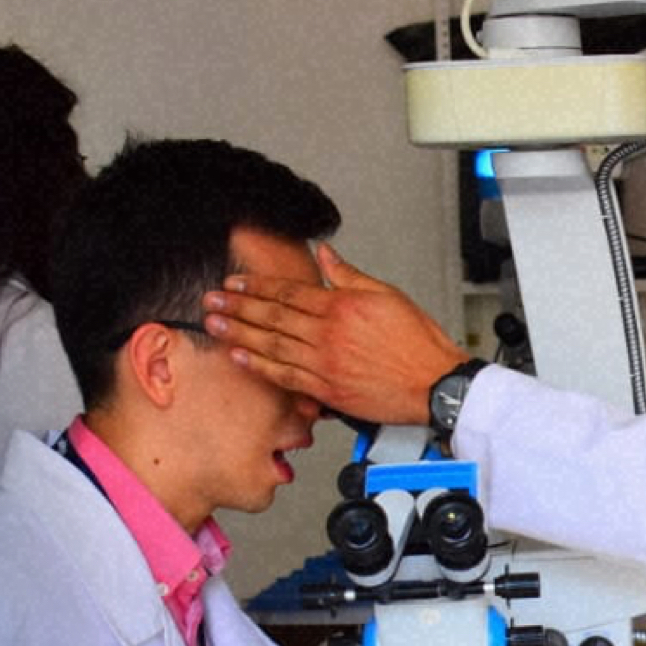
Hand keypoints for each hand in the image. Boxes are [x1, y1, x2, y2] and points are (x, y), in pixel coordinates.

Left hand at [201, 244, 467, 426]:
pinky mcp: (327, 390)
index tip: (235, 283)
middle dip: (237, 307)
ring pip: (273, 345)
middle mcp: (329, 334)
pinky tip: (241, 358)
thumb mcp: (387, 294)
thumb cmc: (418, 344)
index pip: (289, 292)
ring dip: (240, 333)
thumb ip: (350, 275)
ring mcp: (326, 363)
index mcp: (343, 306)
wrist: (435, 384)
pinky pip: (285, 376)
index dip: (257, 287)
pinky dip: (260, 366)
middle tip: (210, 301)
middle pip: (273, 316)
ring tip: (215, 325)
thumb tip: (326, 255)